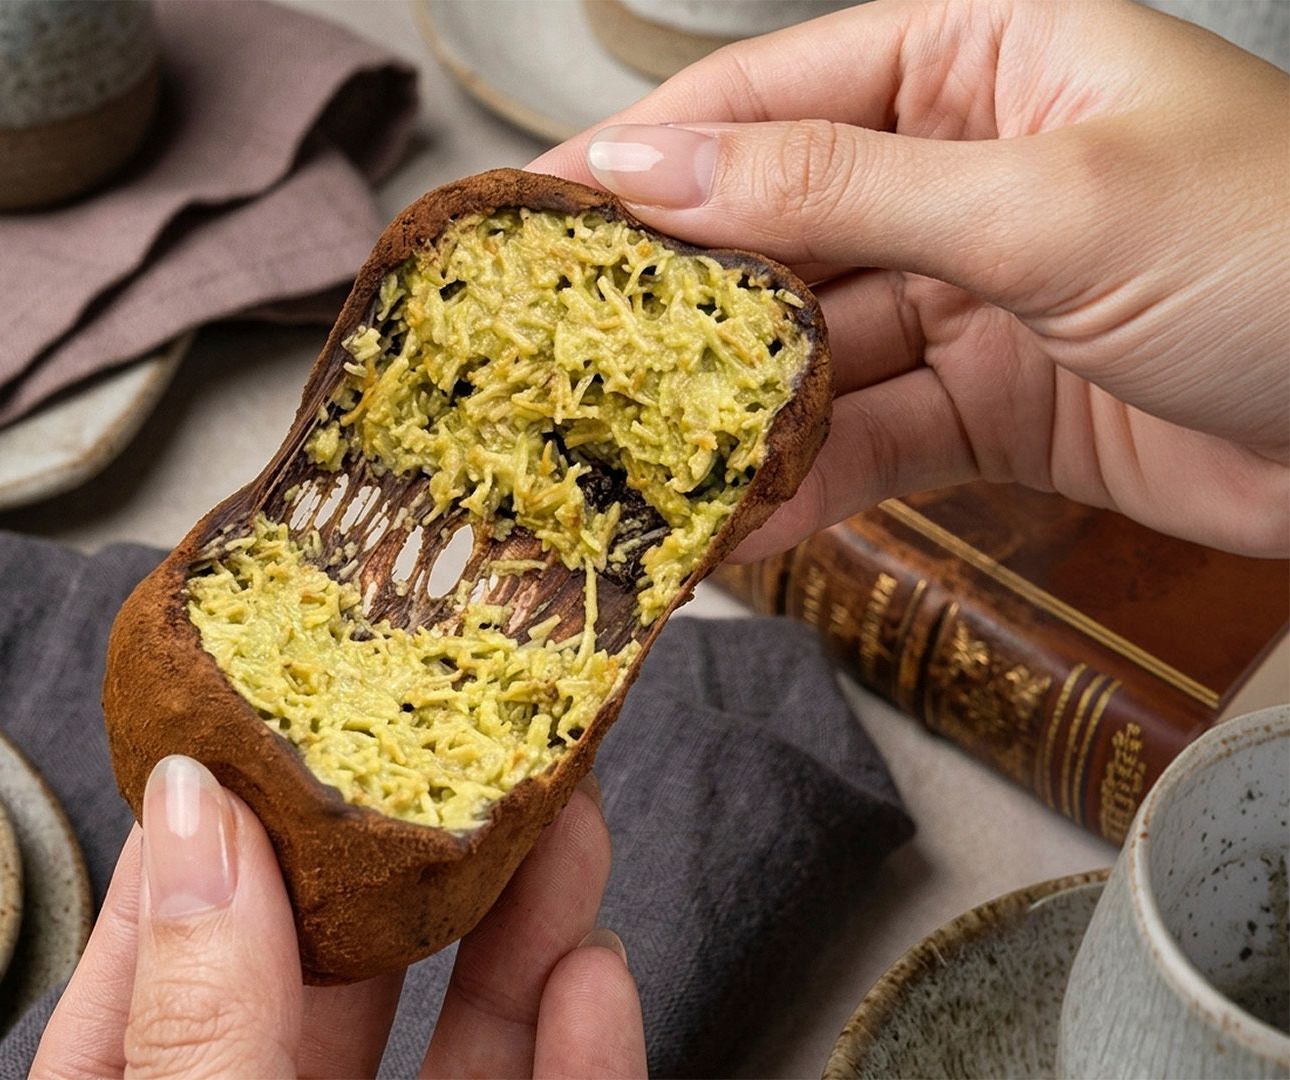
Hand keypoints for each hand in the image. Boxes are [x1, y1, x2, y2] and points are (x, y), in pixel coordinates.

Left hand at [31, 756, 644, 1077]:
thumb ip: (201, 1016)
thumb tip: (196, 812)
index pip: (161, 961)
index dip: (218, 835)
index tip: (273, 723)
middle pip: (339, 980)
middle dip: (410, 854)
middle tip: (458, 740)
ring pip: (463, 1038)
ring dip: (522, 926)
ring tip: (560, 818)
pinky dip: (586, 1050)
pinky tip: (597, 973)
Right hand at [531, 0, 1288, 560]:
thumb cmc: (1282, 252)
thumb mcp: (1044, 204)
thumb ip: (837, 188)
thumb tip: (657, 166)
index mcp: (978, 63)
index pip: (772, 94)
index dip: (649, 155)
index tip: (537, 215)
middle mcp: (960, 169)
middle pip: (775, 228)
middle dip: (679, 304)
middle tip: (565, 365)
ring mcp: (971, 291)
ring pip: (811, 347)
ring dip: (735, 413)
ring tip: (642, 465)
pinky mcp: (990, 402)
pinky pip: (870, 435)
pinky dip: (811, 479)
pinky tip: (749, 520)